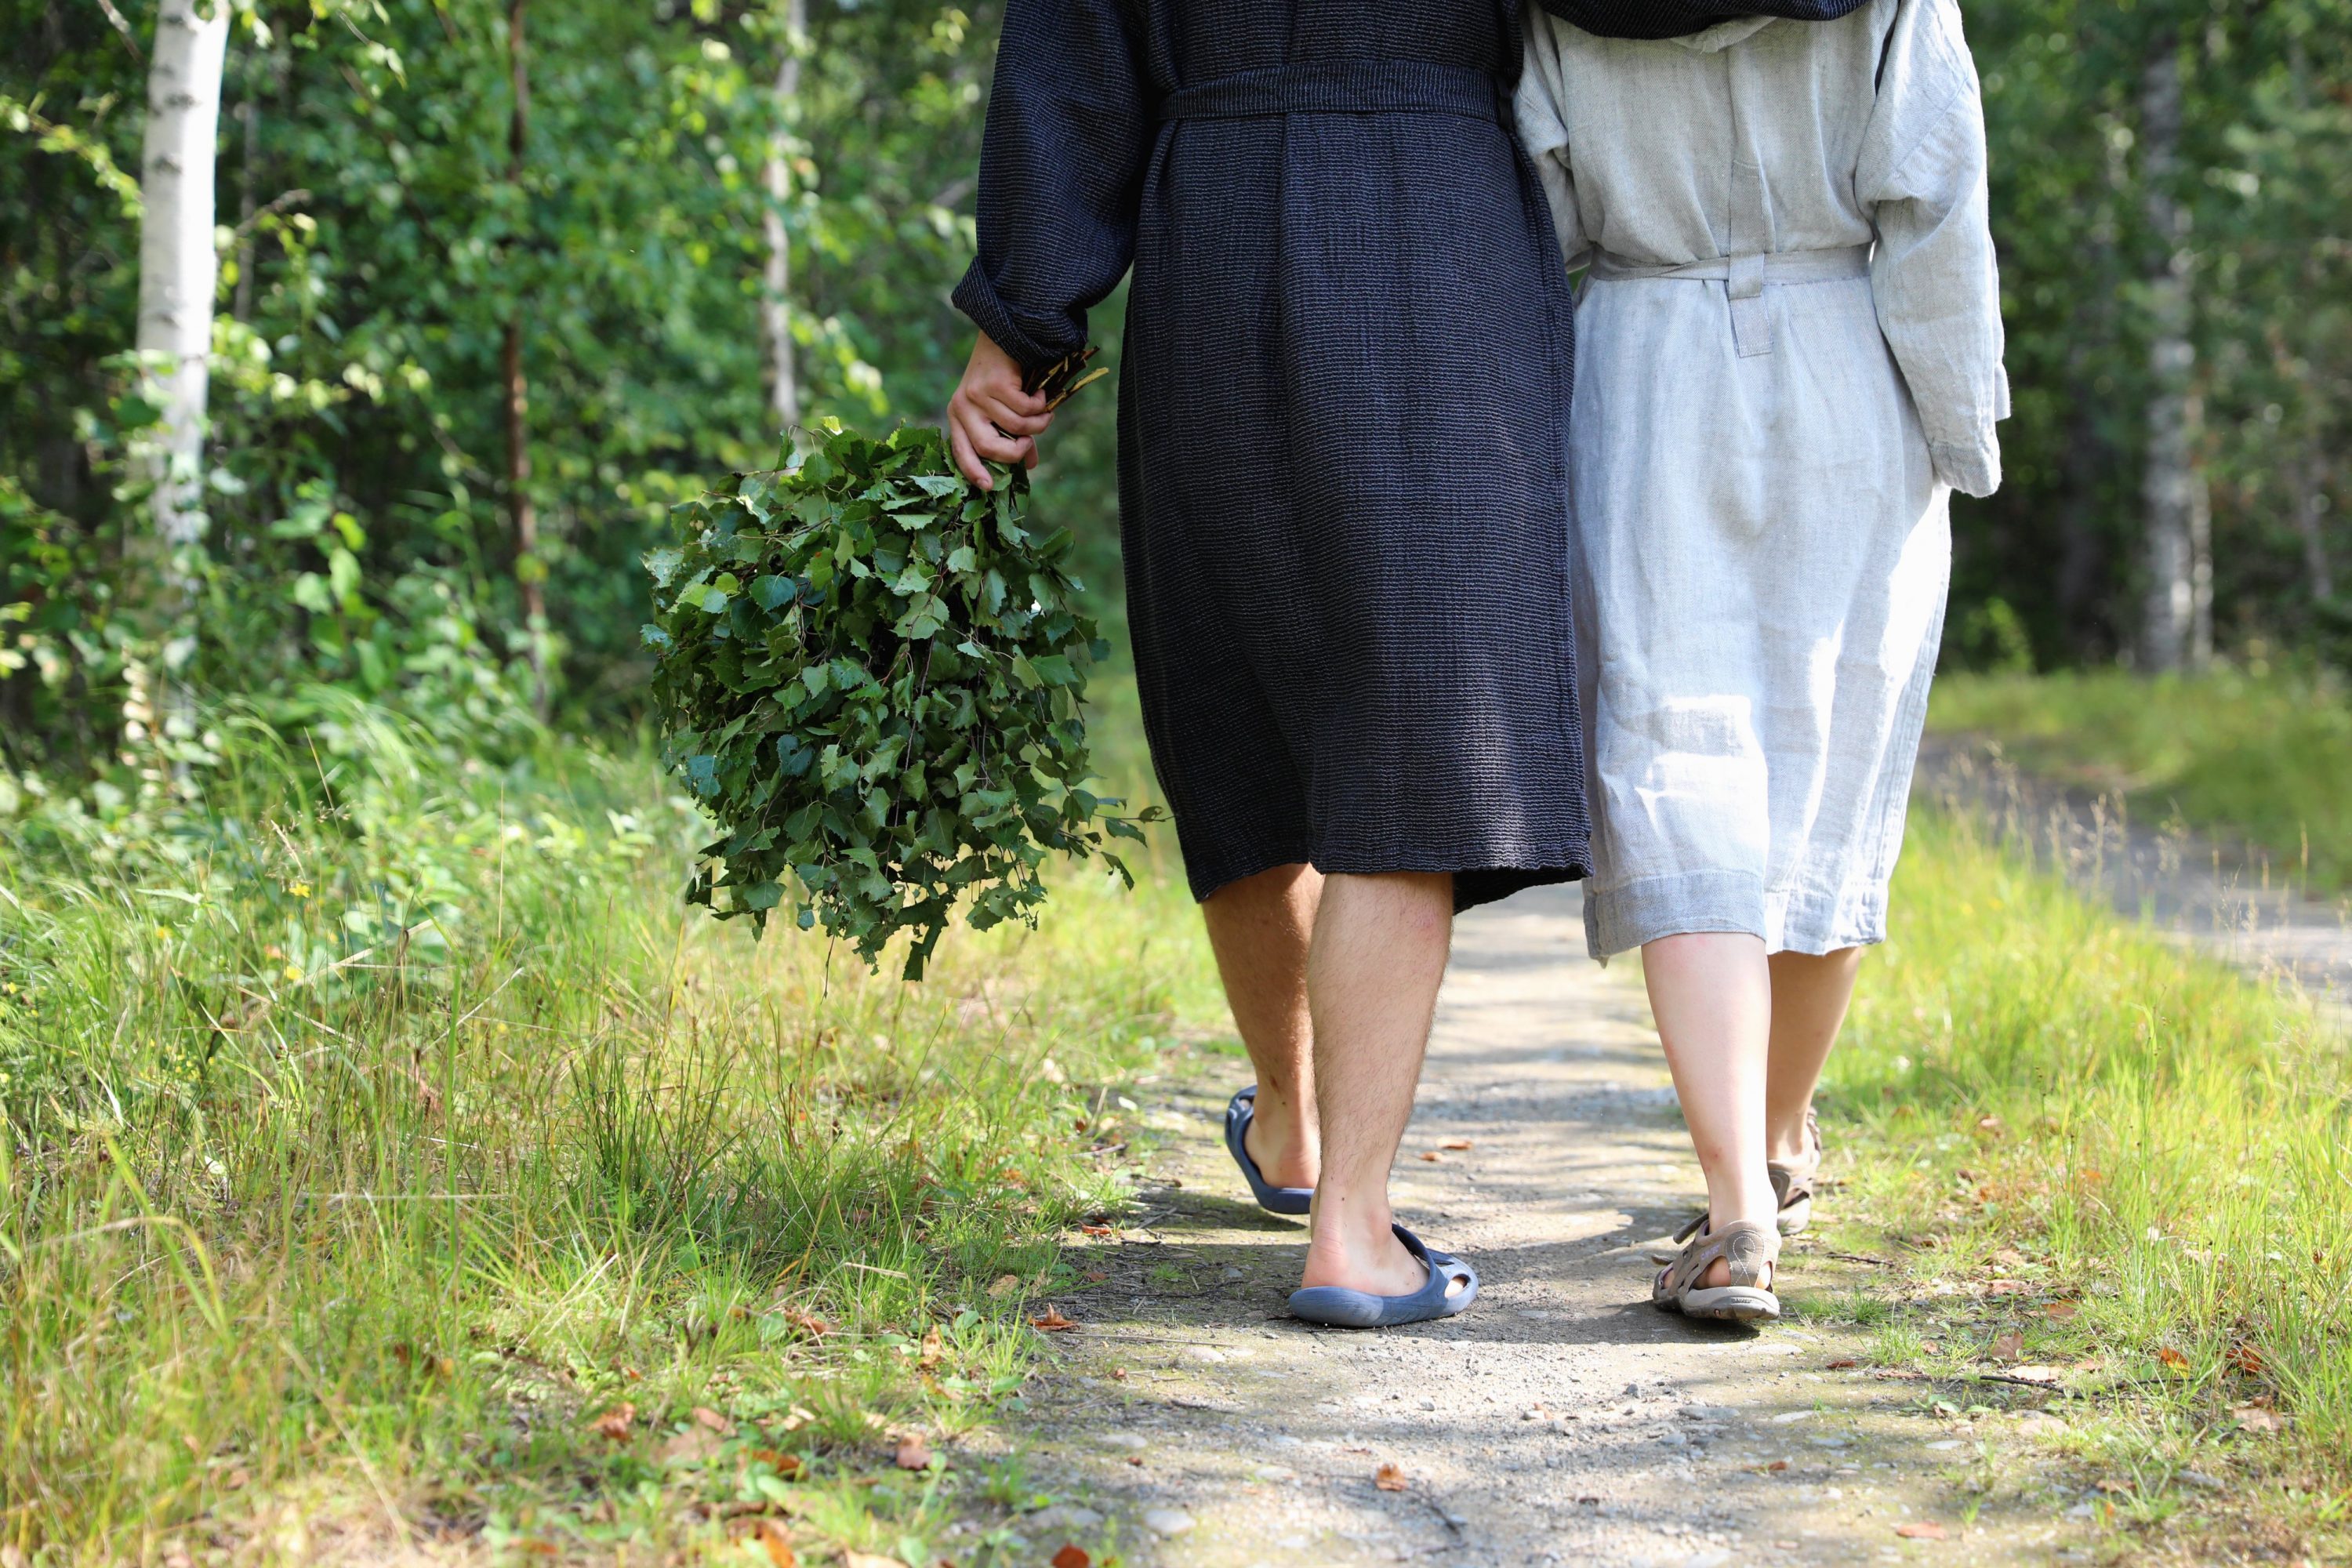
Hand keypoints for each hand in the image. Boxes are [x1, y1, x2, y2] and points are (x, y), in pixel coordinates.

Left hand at [945, 331, 1052, 489]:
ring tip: (1044, 412)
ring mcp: (975, 395)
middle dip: (1015, 451)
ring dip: (1037, 423)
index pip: (961, 451)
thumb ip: (1013, 436)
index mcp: (957, 416)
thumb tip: (1031, 465)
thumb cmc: (1004, 375)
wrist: (1005, 332)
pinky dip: (1039, 405)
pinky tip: (1040, 393)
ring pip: (1013, 426)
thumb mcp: (1002, 408)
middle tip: (1030, 443)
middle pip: (987, 447)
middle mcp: (961, 407)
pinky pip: (1023, 408)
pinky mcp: (993, 384)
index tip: (990, 487)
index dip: (974, 471)